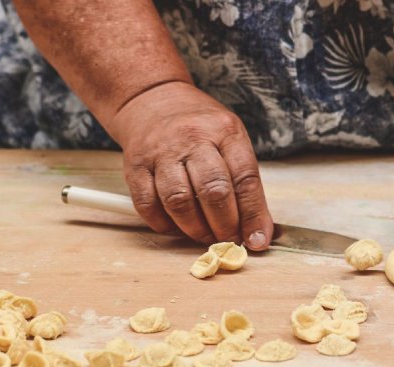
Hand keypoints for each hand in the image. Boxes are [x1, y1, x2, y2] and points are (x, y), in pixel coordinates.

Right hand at [108, 81, 273, 249]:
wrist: (151, 100)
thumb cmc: (198, 127)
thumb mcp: (230, 140)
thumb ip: (244, 182)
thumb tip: (258, 231)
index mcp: (224, 131)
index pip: (245, 178)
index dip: (253, 215)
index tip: (257, 240)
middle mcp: (192, 138)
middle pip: (213, 191)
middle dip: (225, 226)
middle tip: (229, 240)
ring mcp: (160, 152)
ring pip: (179, 201)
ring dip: (195, 229)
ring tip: (204, 235)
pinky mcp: (135, 166)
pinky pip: (148, 205)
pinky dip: (164, 224)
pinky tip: (176, 226)